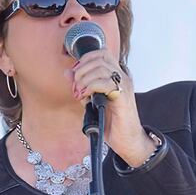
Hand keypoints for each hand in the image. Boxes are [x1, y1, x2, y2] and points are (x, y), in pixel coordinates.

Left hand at [64, 49, 153, 165]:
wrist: (128, 140)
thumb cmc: (113, 123)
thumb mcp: (92, 101)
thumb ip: (82, 86)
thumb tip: (67, 73)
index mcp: (116, 76)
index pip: (101, 53)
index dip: (85, 59)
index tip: (76, 74)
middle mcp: (122, 77)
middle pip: (100, 57)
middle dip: (82, 69)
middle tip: (77, 85)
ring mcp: (124, 86)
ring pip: (101, 68)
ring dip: (85, 78)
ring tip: (80, 92)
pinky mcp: (123, 97)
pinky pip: (105, 82)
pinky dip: (91, 86)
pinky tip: (87, 96)